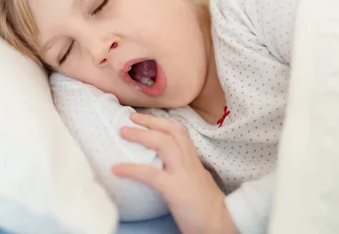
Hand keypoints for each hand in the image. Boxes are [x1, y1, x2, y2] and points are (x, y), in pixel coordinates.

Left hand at [112, 113, 237, 233]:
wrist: (221, 227)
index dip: (163, 122)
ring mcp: (183, 174)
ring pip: (163, 143)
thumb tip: (168, 168)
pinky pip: (150, 174)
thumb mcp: (198, 184)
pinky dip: (131, 169)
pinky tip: (116, 169)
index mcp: (194, 162)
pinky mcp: (175, 189)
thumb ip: (186, 173)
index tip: (147, 118)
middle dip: (151, 121)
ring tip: (123, 131)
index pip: (181, 133)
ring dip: (141, 135)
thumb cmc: (208, 210)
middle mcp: (190, 163)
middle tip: (131, 116)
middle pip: (173, 131)